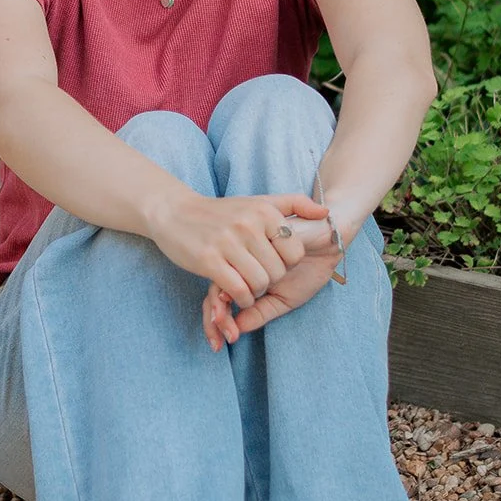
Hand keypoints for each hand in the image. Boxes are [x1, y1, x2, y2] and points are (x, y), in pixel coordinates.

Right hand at [144, 190, 327, 307]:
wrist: (174, 212)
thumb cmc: (221, 212)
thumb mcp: (259, 201)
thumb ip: (294, 204)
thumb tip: (326, 213)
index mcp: (264, 211)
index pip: (295, 251)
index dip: (287, 264)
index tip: (272, 262)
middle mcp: (248, 225)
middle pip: (278, 271)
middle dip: (271, 281)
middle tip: (259, 277)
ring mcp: (227, 243)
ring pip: (260, 283)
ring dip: (256, 292)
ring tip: (248, 286)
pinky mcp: (209, 261)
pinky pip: (238, 290)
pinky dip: (242, 298)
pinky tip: (237, 294)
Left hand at [202, 217, 342, 349]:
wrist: (330, 244)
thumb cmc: (307, 270)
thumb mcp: (282, 299)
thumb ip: (259, 313)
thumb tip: (236, 330)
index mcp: (242, 274)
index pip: (218, 298)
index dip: (214, 322)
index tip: (218, 345)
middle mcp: (240, 261)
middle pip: (215, 288)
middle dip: (217, 317)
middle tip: (227, 336)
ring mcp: (249, 246)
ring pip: (230, 275)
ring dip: (236, 299)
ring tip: (238, 321)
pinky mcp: (262, 235)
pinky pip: (251, 263)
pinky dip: (253, 280)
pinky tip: (260, 290)